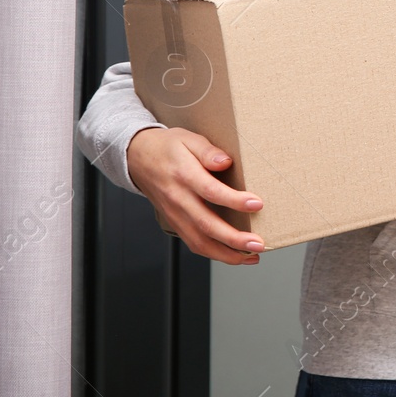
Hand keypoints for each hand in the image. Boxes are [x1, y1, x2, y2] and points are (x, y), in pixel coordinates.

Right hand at [126, 126, 265, 264]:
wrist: (137, 158)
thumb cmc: (167, 148)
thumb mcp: (188, 139)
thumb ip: (207, 151)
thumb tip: (225, 161)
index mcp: (184, 176)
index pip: (211, 192)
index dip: (234, 201)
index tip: (257, 204)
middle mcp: (178, 199)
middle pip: (206, 225)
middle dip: (234, 239)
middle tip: (258, 244)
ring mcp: (175, 215)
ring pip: (199, 242)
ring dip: (226, 254)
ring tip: (251, 257)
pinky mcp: (175, 223)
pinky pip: (194, 243)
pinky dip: (214, 253)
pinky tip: (234, 255)